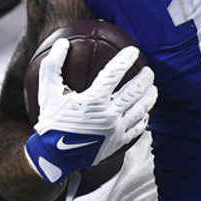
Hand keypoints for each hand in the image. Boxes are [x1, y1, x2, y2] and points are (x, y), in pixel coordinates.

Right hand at [24, 38, 156, 184]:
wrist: (54, 158)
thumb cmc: (51, 122)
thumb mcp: (47, 92)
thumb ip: (53, 65)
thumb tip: (62, 43)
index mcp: (92, 100)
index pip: (114, 73)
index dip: (126, 59)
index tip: (134, 51)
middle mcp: (108, 114)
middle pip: (134, 91)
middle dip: (145, 78)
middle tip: (148, 70)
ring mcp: (116, 130)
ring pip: (140, 109)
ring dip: (149, 96)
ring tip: (153, 87)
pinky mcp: (118, 143)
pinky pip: (137, 128)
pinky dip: (144, 118)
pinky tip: (145, 112)